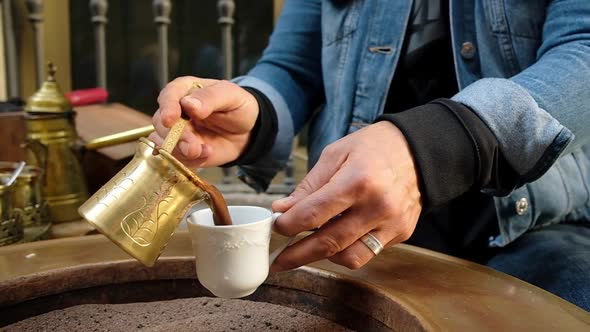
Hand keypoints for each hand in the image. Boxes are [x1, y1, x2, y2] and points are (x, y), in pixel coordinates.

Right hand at [149, 76, 258, 167]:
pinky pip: (177, 159)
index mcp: (185, 90)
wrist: (248, 131)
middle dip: (176, 137)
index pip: (168, 96)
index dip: (167, 108)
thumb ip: (210, 97)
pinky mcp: (182, 151)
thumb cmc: (237, 107)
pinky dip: (191, 160)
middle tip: (193, 146)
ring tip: (205, 151)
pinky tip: (207, 154)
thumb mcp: (231, 95)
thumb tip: (189, 104)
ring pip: (164, 143)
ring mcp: (177, 132)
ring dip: (181, 151)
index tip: (170, 120)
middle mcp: (176, 111)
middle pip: (161, 124)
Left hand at [271, 121, 421, 271]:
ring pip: (349, 258)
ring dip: (322, 258)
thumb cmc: (373, 147)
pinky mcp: (401, 234)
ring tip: (306, 251)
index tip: (275, 228)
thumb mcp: (335, 154)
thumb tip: (283, 211)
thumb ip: (309, 186)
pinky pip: (367, 253)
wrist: (418, 151)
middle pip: (328, 243)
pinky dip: (346, 251)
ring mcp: (392, 224)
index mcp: (358, 181)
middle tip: (277, 261)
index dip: (288, 225)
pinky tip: (335, 239)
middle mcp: (377, 206)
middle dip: (297, 255)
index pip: (313, 214)